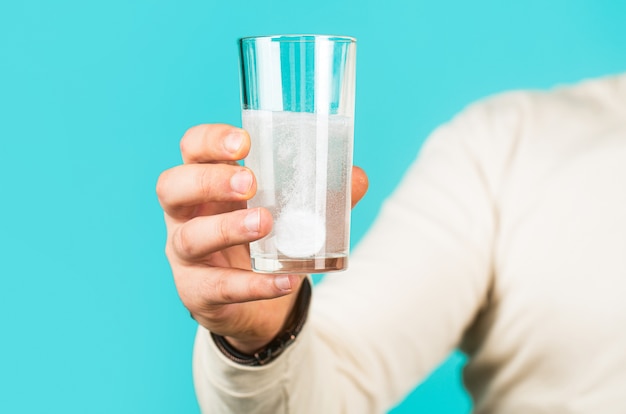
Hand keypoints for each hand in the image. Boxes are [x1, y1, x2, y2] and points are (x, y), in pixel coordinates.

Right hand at [156, 124, 368, 352]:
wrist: (256, 300)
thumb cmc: (264, 240)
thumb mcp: (286, 211)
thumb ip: (319, 194)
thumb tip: (356, 177)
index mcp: (206, 182)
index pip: (192, 149)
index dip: (210, 141)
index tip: (244, 141)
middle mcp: (186, 214)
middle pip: (172, 187)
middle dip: (209, 180)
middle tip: (250, 182)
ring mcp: (185, 255)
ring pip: (189, 238)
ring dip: (226, 228)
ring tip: (265, 224)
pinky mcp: (197, 293)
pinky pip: (217, 288)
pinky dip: (252, 284)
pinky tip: (284, 279)